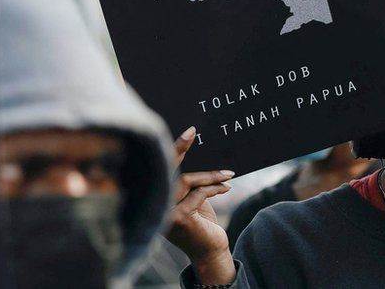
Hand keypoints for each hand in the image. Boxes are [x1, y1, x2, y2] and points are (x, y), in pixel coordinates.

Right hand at [165, 127, 236, 283]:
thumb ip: (188, 184)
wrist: (211, 253)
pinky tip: (226, 187)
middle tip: (192, 132)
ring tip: (228, 175)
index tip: (187, 131)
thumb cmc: (202, 225)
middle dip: (179, 148)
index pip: (160, 171)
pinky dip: (214, 188)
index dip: (171, 150)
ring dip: (209, 175)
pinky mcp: (180, 217)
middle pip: (167, 171)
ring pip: (186, 180)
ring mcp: (165, 213)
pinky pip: (199, 193)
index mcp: (157, 200)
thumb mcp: (193, 200)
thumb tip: (192, 153)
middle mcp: (156, 206)